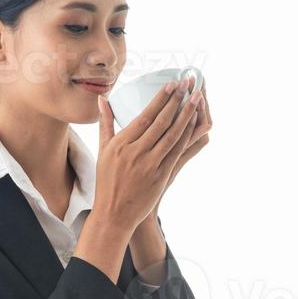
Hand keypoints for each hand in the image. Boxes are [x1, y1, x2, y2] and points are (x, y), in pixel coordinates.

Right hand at [94, 74, 206, 233]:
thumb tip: (102, 99)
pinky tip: (194, 124)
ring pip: (172, 135)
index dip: (160, 99)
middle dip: (176, 101)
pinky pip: (177, 152)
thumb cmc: (107, 181)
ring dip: (186, 115)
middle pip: (161, 122)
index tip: (171, 85)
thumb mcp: (103, 151)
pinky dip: (186, 136)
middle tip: (187, 84)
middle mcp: (135, 153)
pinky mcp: (160, 176)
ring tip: (196, 99)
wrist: (114, 214)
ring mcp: (150, 165)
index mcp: (120, 144)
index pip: (145, 116)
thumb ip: (105, 123)